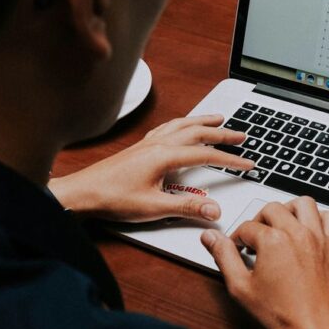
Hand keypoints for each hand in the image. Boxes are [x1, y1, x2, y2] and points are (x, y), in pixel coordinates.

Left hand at [48, 115, 252, 221]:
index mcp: (164, 156)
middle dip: (222, 133)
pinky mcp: (139, 147)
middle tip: (241, 135)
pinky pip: (167, 127)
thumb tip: (213, 209)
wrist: (81, 193)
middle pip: (197, 132)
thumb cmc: (111, 198)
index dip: (230, 159)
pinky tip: (181, 127)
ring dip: (202, 122)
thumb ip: (186, 208)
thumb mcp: (153, 208)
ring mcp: (147, 143)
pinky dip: (182, 124)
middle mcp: (157, 144)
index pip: (206, 154)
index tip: (247, 163)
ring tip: (217, 120)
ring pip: (181, 125)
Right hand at [201, 197, 328, 328]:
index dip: (238, 238)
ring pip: (304, 204)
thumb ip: (224, 258)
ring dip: (290, 210)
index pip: (248, 227)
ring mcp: (319, 239)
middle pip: (273, 209)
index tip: (239, 248)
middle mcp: (298, 234)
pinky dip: (319, 218)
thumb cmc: (283, 315)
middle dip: (260, 220)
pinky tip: (310, 230)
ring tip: (282, 225)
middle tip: (256, 239)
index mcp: (273, 241)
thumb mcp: (242, 288)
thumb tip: (210, 238)